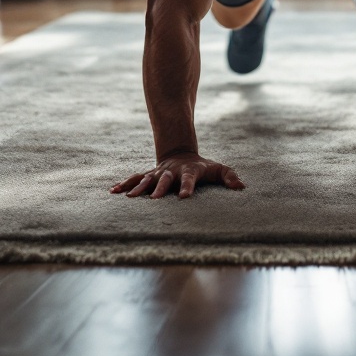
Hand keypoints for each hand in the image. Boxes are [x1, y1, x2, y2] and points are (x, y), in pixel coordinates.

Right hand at [109, 151, 245, 198]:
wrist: (182, 155)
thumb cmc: (203, 167)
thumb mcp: (218, 169)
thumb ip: (229, 177)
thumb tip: (242, 187)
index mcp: (189, 171)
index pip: (190, 179)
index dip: (188, 187)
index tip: (185, 197)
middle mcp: (172, 172)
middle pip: (165, 180)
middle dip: (160, 189)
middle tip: (155, 200)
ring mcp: (159, 173)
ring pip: (147, 179)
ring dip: (138, 188)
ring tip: (129, 197)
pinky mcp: (149, 175)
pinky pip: (135, 178)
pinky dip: (124, 184)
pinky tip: (112, 191)